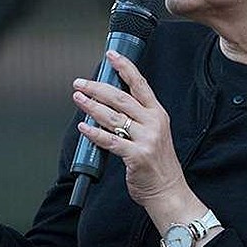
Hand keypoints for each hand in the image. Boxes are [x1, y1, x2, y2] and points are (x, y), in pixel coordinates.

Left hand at [70, 51, 188, 209]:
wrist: (169, 191)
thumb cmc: (158, 163)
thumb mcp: (155, 133)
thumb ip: (138, 118)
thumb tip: (108, 103)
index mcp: (158, 114)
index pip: (140, 84)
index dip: (125, 67)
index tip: (111, 55)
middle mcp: (154, 123)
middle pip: (121, 98)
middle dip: (97, 88)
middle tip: (80, 83)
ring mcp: (146, 140)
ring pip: (113, 117)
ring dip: (91, 106)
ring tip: (78, 99)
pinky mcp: (137, 157)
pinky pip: (111, 141)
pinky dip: (94, 133)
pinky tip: (84, 127)